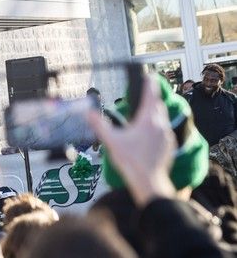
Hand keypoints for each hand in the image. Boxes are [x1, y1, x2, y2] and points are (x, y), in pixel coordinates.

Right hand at [88, 75, 175, 206]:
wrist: (149, 181)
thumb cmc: (130, 161)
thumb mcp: (111, 141)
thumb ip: (99, 125)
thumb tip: (88, 112)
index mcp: (147, 120)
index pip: (151, 94)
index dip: (149, 83)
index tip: (149, 75)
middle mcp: (160, 124)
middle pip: (158, 105)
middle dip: (152, 98)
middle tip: (145, 94)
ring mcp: (167, 135)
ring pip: (162, 118)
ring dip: (155, 113)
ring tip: (145, 115)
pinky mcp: (169, 145)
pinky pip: (164, 131)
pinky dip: (157, 128)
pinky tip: (148, 136)